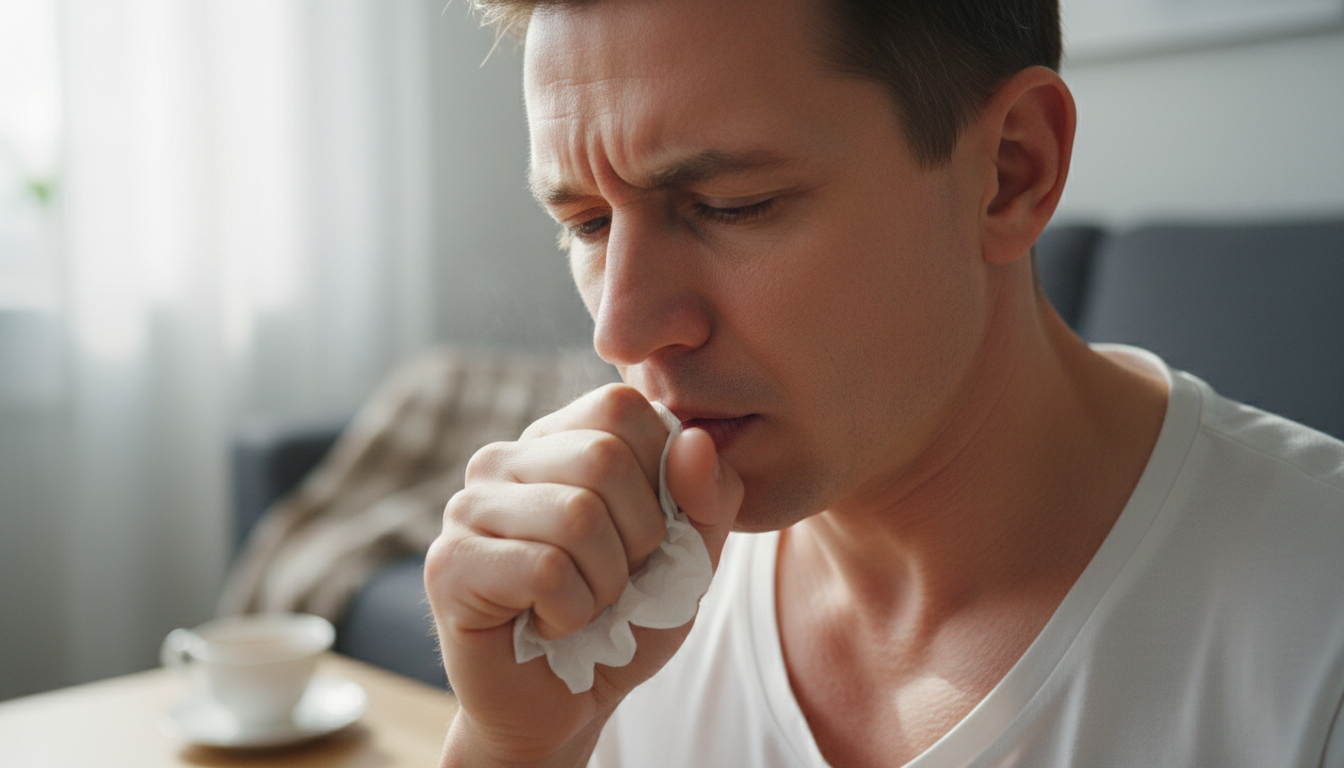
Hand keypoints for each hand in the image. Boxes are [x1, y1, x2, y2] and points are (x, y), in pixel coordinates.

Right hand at [425, 384, 743, 766]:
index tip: (647, 532)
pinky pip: (545, 571)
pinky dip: (571, 613)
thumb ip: (708, 497)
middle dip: (638, 537)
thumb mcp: (690, 556)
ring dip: (605, 583)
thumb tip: (695, 440)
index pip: (622, 407)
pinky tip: (548, 624)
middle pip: (605, 457)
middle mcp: (504, 459)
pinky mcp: (449, 563)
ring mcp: (468, 507)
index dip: (660, 475)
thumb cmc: (624, 622)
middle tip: (615, 580)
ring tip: (582, 604)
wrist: (566, 707)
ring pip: (577, 516)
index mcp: (559, 440)